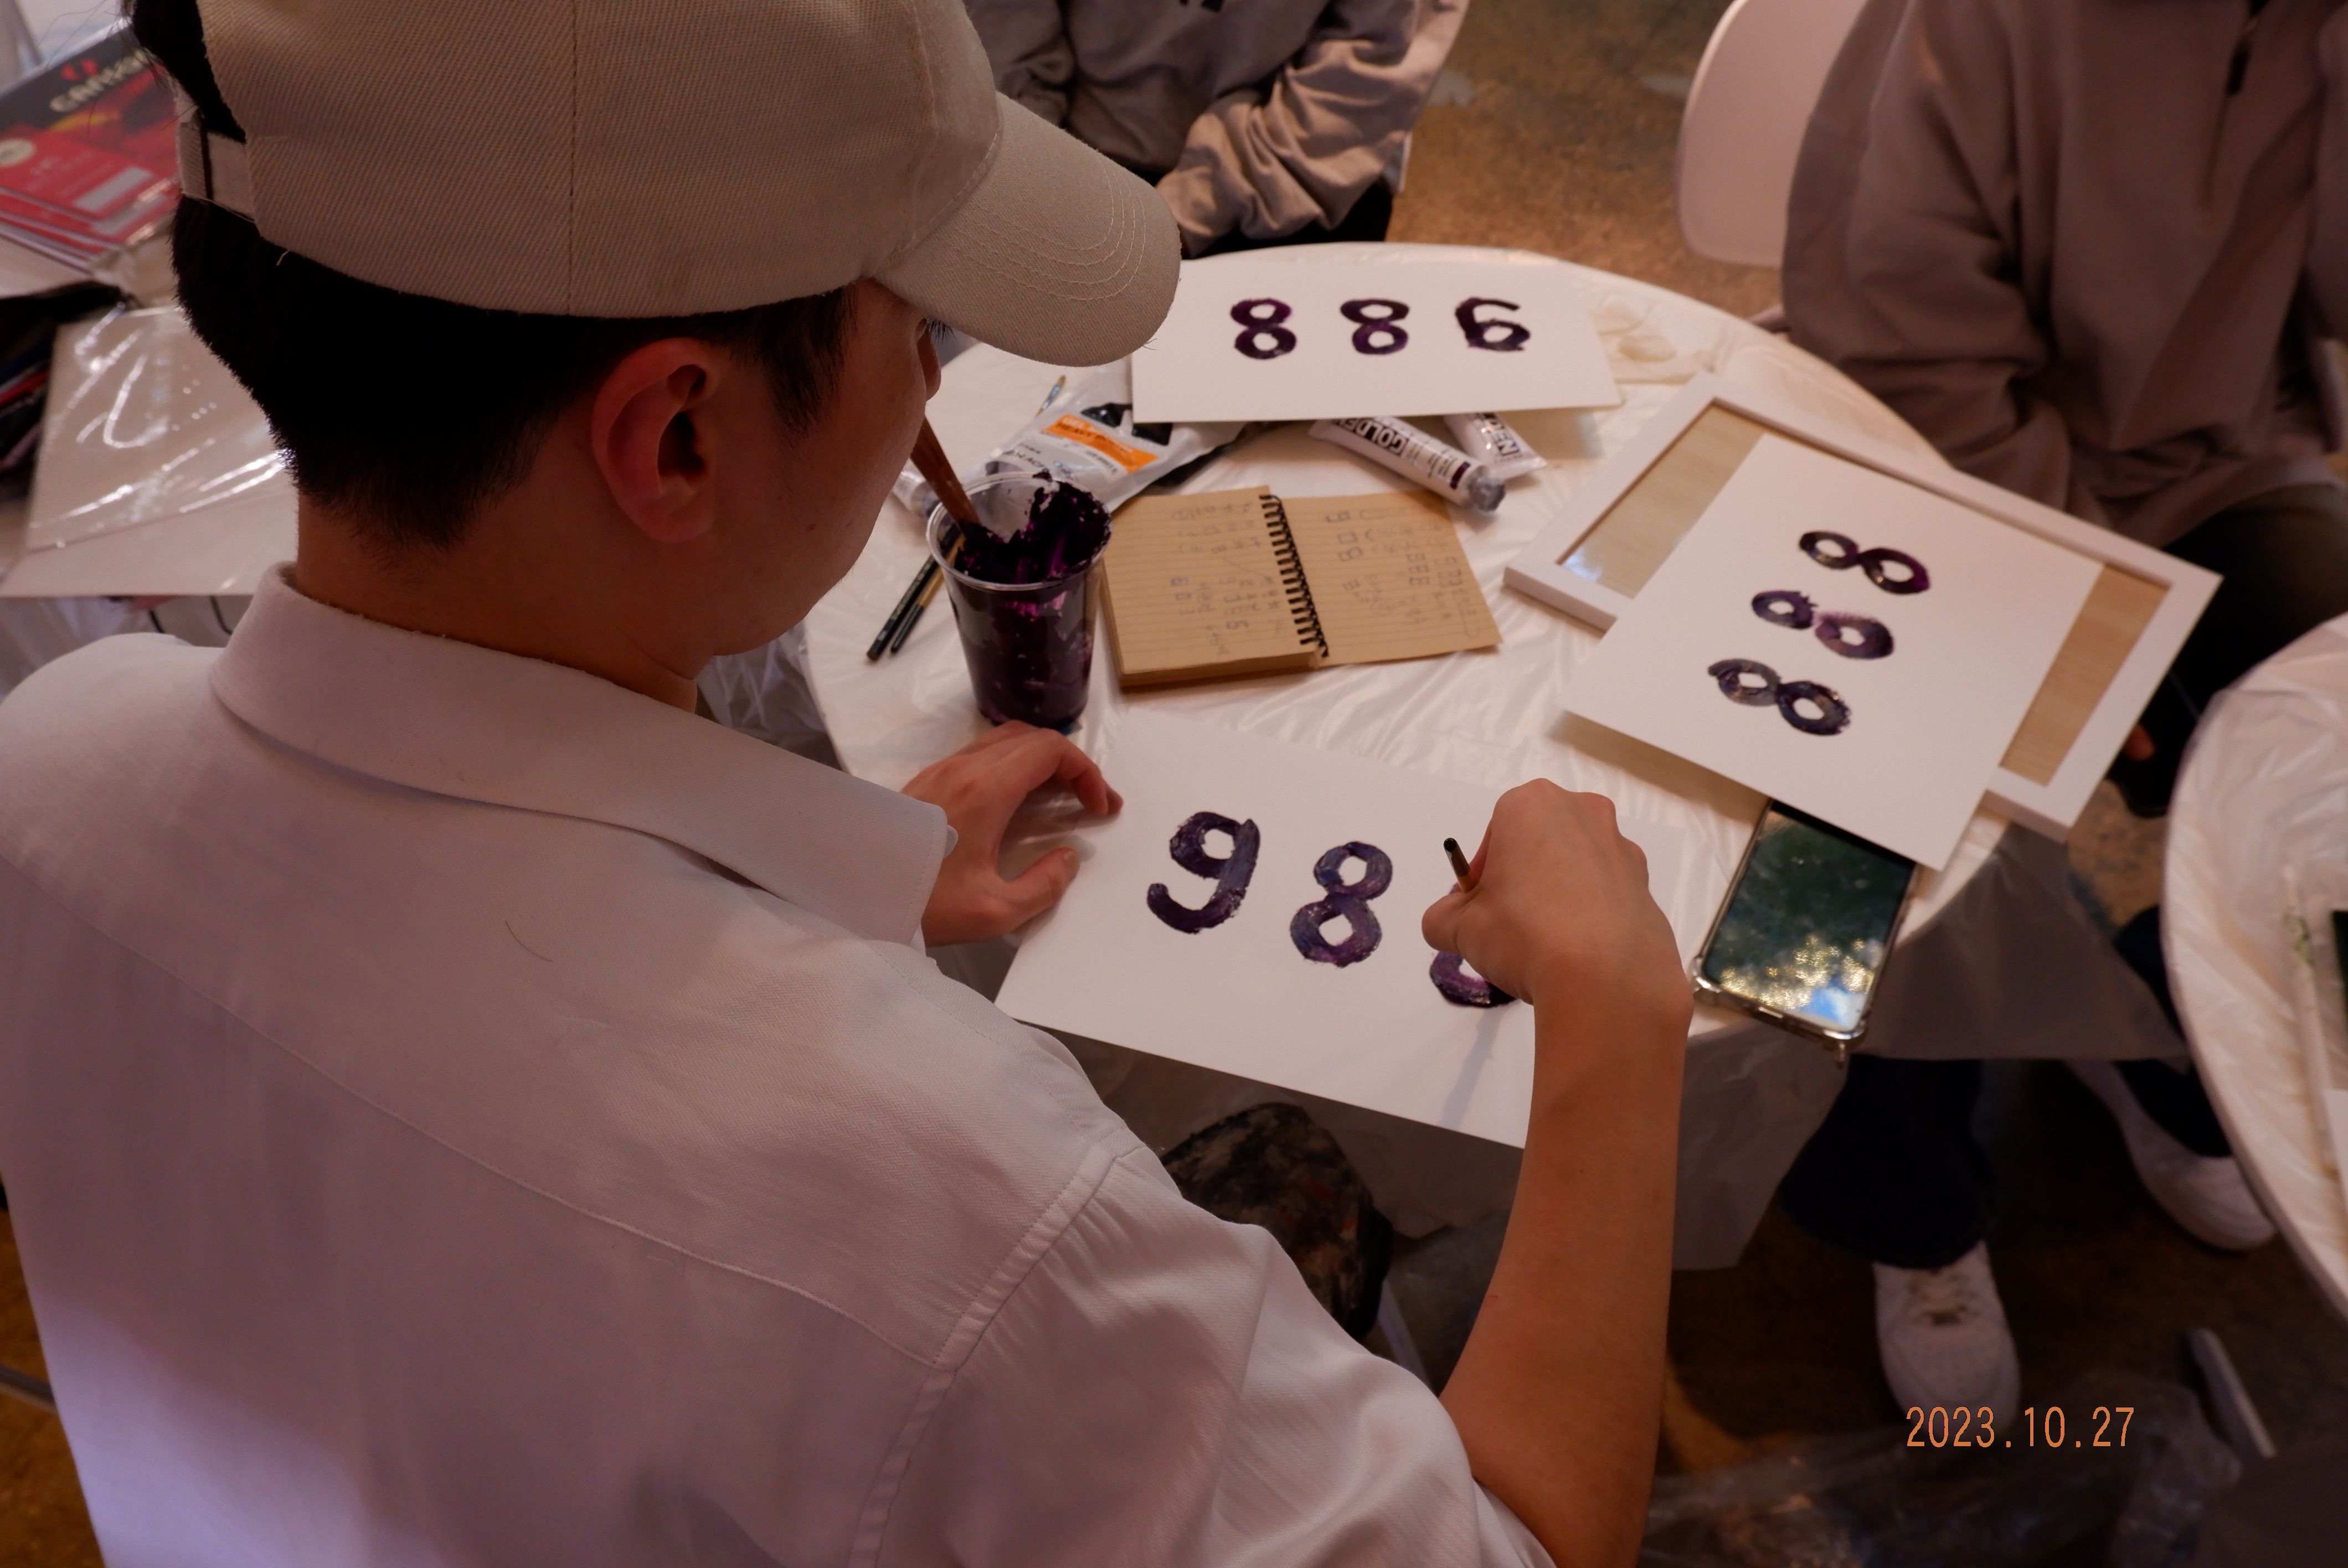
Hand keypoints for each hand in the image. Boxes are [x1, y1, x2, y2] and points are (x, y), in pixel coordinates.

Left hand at [902, 723, 1120, 944]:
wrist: (855, 896)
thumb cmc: (924, 905)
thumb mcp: (995, 911)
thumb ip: (1044, 885)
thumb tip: (1068, 858)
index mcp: (985, 791)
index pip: (1050, 751)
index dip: (1087, 772)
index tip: (1099, 807)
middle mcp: (963, 768)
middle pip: (1031, 738)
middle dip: (1071, 764)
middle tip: (1090, 801)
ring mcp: (942, 770)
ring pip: (1005, 741)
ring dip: (1041, 761)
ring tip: (1060, 798)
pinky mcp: (927, 781)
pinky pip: (980, 754)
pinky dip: (1012, 766)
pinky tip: (1017, 801)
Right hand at [1420, 781, 1687, 1022]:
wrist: (1606, 979)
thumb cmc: (1524, 934)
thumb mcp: (1459, 929)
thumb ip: (1442, 918)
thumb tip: (1445, 922)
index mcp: (1533, 804)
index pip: (1496, 829)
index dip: (1483, 871)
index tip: (1480, 906)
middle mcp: (1583, 812)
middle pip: (1539, 841)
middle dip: (1522, 876)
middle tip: (1508, 923)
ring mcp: (1621, 848)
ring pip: (1575, 865)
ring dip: (1557, 894)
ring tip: (1545, 944)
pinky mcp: (1646, 885)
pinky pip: (1606, 893)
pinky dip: (1591, 914)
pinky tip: (1578, 952)